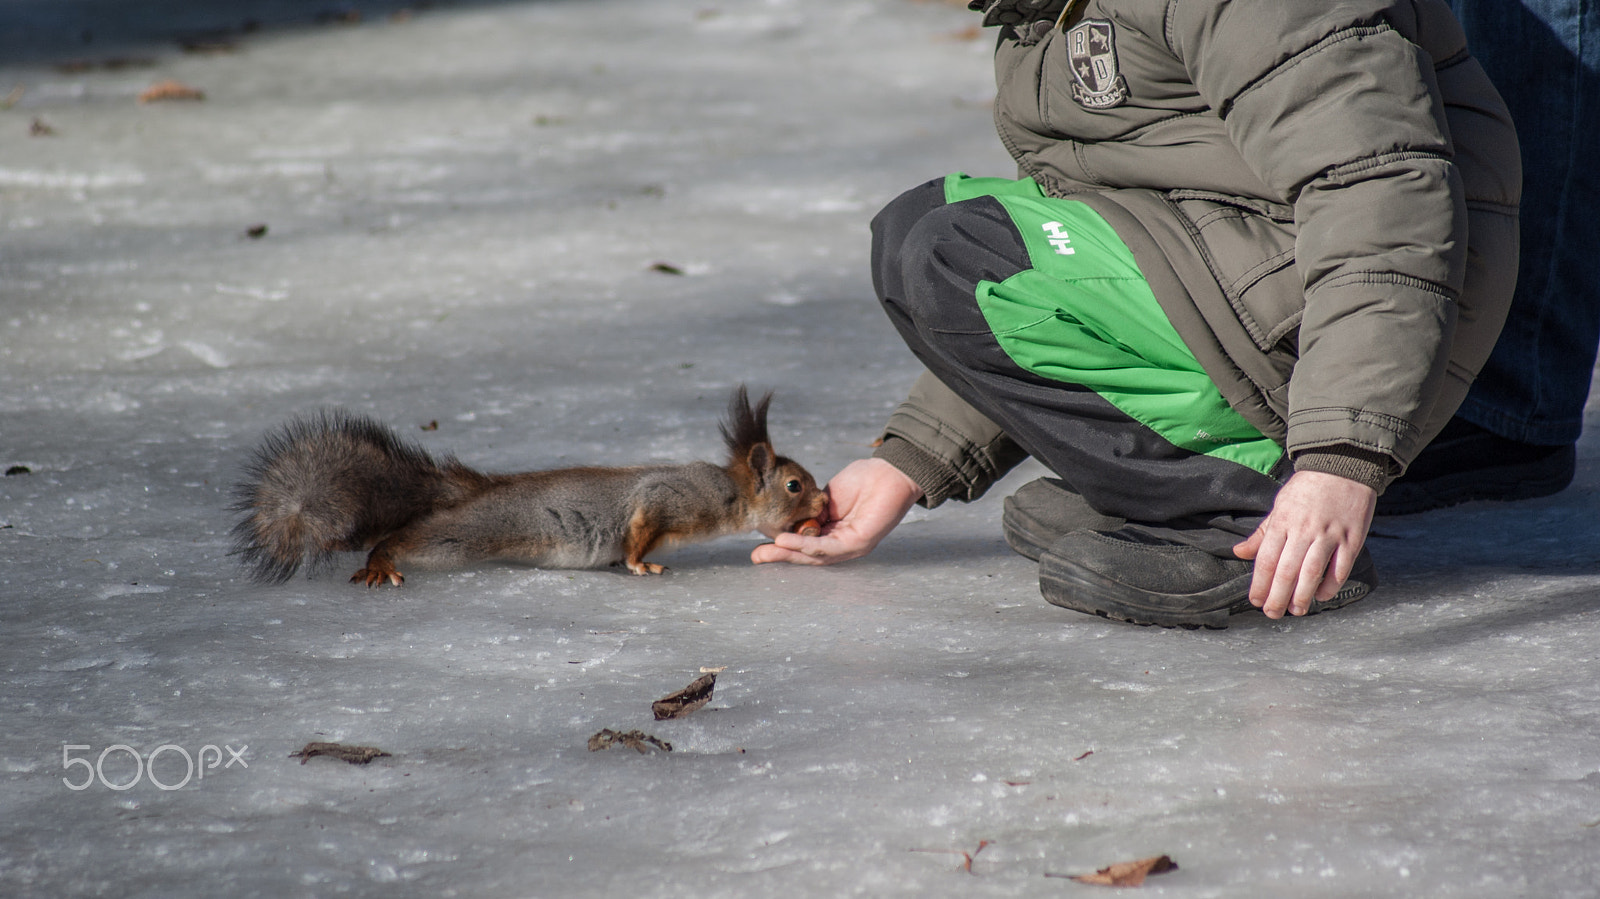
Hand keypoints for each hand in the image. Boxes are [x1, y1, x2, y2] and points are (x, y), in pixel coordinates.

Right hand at [751, 458, 923, 565]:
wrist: (890, 470)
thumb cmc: (864, 479)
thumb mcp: (827, 496)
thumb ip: (811, 510)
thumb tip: (789, 521)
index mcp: (834, 532)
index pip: (804, 544)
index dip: (783, 545)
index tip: (760, 543)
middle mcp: (842, 544)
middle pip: (807, 555)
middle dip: (781, 556)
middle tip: (756, 557)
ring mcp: (851, 545)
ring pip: (816, 555)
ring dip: (790, 553)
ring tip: (769, 549)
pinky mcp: (859, 542)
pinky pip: (828, 548)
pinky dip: (805, 546)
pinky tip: (787, 541)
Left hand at [1233, 470, 1376, 618]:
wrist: (1343, 465)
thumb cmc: (1307, 488)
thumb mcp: (1279, 505)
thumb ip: (1261, 533)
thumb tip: (1239, 552)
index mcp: (1283, 521)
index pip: (1267, 560)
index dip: (1260, 584)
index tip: (1255, 600)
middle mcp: (1304, 530)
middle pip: (1287, 571)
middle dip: (1277, 597)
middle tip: (1272, 613)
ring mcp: (1329, 534)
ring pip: (1312, 572)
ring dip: (1302, 596)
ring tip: (1295, 611)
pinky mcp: (1352, 538)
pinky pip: (1340, 568)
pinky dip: (1330, 585)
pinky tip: (1321, 596)